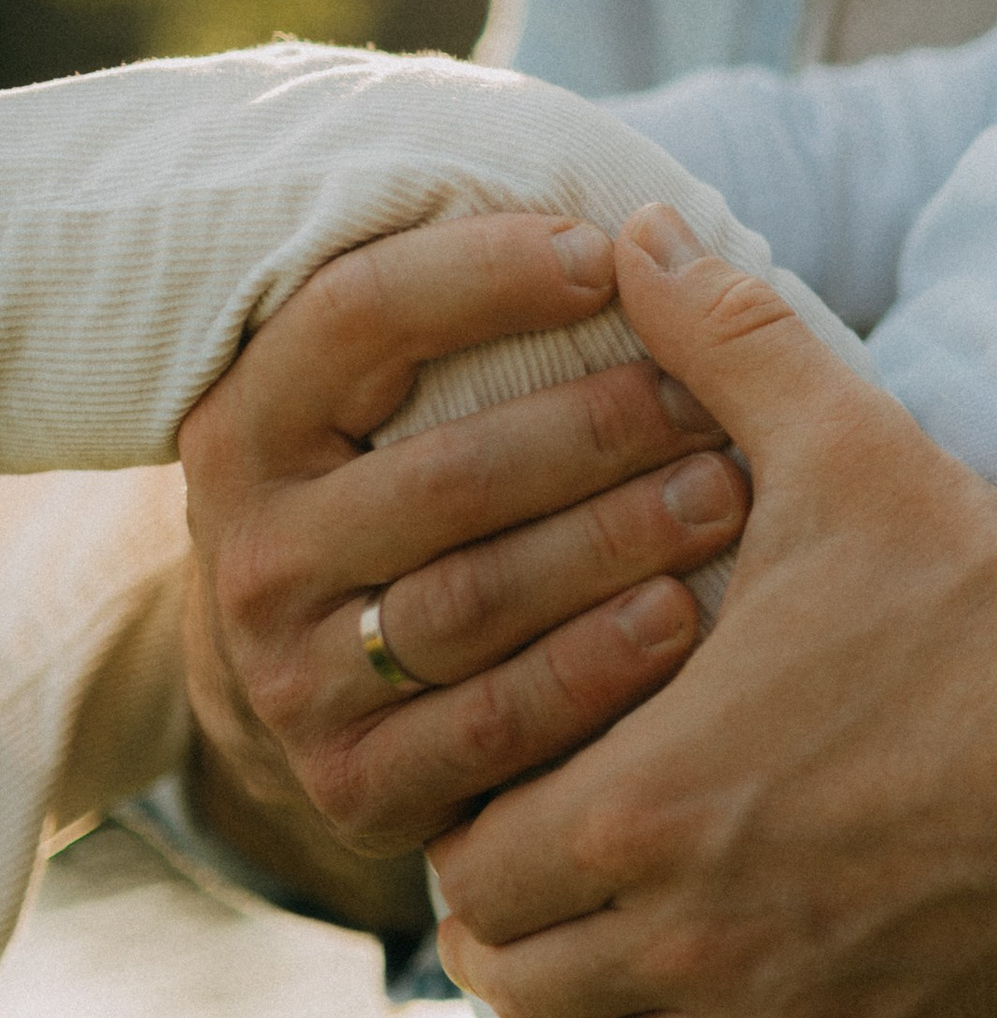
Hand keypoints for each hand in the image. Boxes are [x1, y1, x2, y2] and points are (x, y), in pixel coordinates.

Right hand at [178, 211, 750, 856]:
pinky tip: (683, 621)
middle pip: (447, 476)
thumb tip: (655, 233)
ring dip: (613, 545)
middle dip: (595, 430)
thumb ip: (469, 317)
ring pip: (474, 602)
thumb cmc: (406, 495)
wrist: (317, 689)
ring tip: (724, 497)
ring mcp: (292, 680)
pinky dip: (596, 672)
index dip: (483, 275)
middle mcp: (254, 552)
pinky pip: (493, 726)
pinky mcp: (353, 784)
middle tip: (711, 401)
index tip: (605, 254)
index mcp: (251, 425)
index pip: (355, 316)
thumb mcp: (384, 400)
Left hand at [432, 209, 996, 1017]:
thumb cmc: (986, 588)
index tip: (504, 807)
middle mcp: (699, 931)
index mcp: (650, 797)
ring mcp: (798, 1014)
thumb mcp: (846, 444)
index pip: (470, 873)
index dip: (468, 841)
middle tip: (541, 904)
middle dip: (512, 956)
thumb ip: (726, 339)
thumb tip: (634, 228)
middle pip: (521, 997)